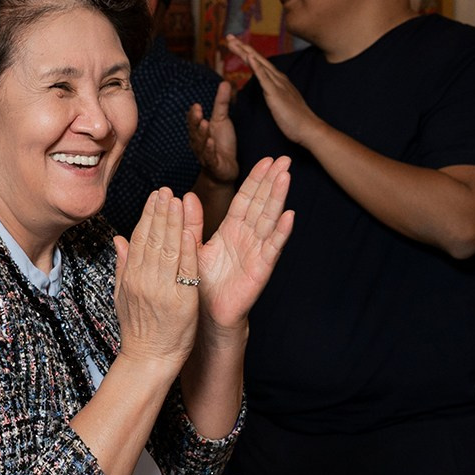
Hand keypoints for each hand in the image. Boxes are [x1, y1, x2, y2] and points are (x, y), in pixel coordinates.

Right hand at [113, 189, 201, 371]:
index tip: (155, 196)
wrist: (148, 359)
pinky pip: (185, 271)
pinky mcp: (181, 301)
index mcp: (131, 278)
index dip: (148, 215)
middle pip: (153, 240)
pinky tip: (190, 232)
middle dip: (160, 212)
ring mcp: (163, 290)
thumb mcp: (123, 295)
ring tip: (177, 201)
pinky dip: (187, 250)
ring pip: (168, 250)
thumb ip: (123, 265)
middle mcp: (145, 281)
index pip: (140, 239)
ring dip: (173, 223)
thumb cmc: (139, 329)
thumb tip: (118, 239)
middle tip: (166, 190)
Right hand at [187, 80, 240, 186]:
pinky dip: (209, 150)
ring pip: (200, 143)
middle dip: (194, 121)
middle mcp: (198, 143)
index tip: (196, 105)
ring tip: (204, 123)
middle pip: (194, 131)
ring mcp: (205, 154)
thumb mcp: (222, 121)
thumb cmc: (221, 144)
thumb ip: (222, 103)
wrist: (225, 171)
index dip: (193, 115)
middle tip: (197, 111)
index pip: (193, 122)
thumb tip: (224, 82)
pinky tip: (210, 142)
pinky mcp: (214, 165)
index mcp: (199, 132)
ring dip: (202, 134)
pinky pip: (210, 157)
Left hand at [197, 156, 293, 329]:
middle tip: (285, 159)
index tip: (266, 159)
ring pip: (269, 220)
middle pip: (262, 204)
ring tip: (286, 177)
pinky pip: (271, 248)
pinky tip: (290, 216)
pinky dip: (280, 233)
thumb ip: (190, 224)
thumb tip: (184, 196)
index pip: (246, 199)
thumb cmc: (201, 282)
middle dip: (273, 181)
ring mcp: (256, 252)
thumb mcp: (192, 248)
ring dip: (278, 199)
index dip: (256, 180)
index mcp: (231, 231)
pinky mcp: (260, 270)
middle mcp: (247, 238)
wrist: (206, 315)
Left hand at [227, 36, 321, 146]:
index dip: (247, 53)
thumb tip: (268, 89)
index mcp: (278, 81)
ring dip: (246, 52)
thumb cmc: (295, 119)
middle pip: (257, 59)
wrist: (308, 128)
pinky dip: (257, 66)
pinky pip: (265, 78)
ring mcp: (278, 85)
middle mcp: (278, 79)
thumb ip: (274, 93)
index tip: (235, 44)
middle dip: (243, 47)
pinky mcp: (276, 94)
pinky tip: (249, 58)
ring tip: (234, 43)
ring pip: (259, 64)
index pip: (260, 63)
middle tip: (229, 37)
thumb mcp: (281, 102)